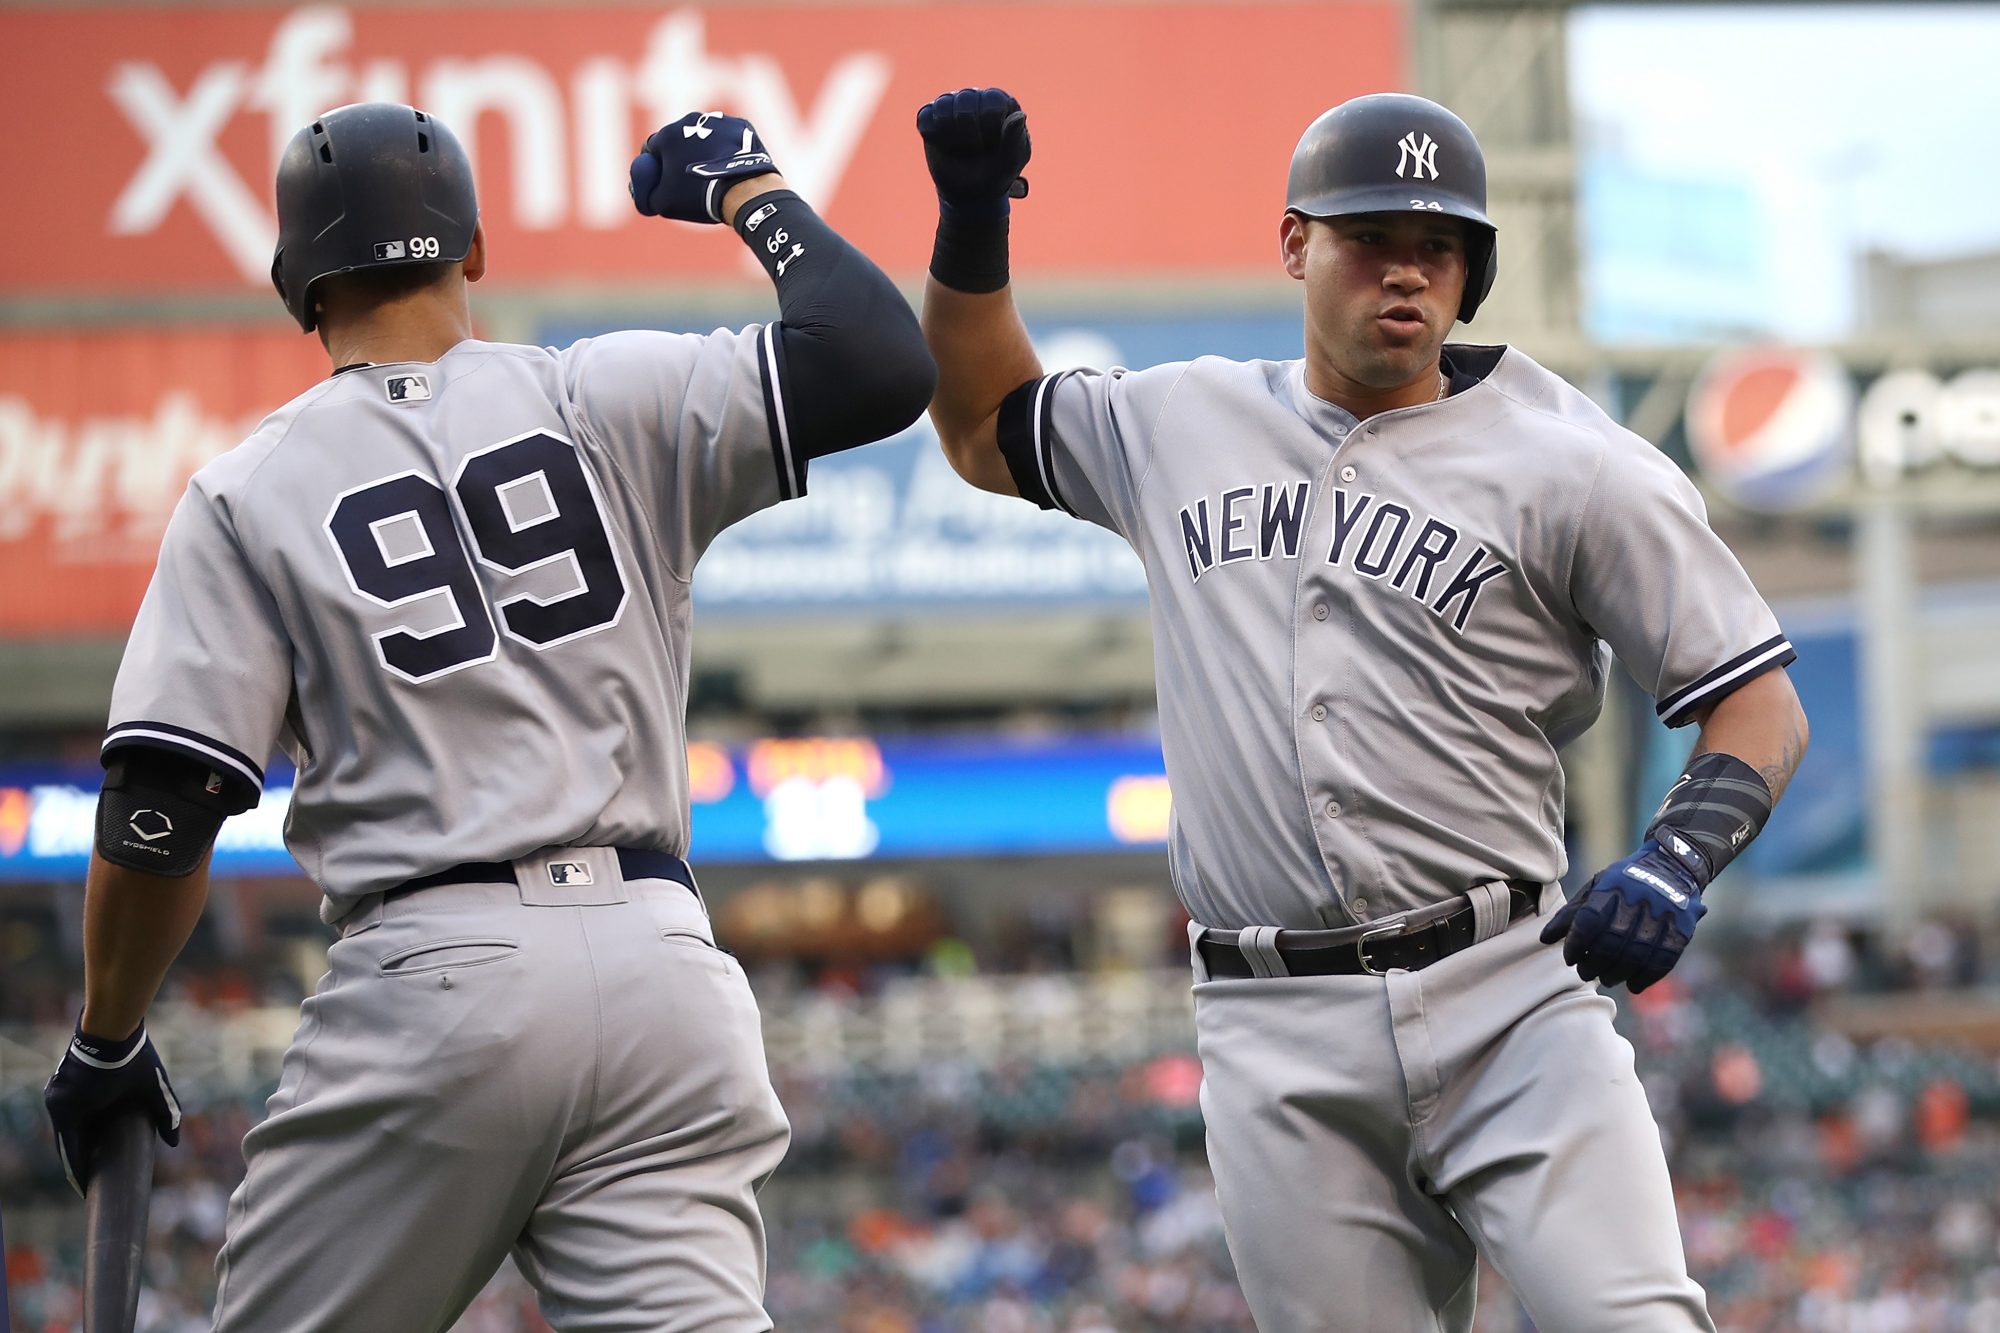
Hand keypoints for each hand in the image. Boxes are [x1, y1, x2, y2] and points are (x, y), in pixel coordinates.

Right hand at [44, 1021, 181, 1196]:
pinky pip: (65, 1112)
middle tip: (89, 1183)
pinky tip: (86, 1134)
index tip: (86, 1192)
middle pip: (64, 1143)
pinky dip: (75, 1126)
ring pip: (64, 1127)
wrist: (112, 1023)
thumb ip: (165, 1113)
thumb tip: (175, 1142)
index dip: (80, 1174)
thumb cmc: (133, 1056)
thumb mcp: (152, 1087)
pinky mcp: (60, 1082)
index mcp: (70, 1111)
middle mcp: (56, 1104)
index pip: (71, 1153)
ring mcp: (55, 1092)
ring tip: (89, 1161)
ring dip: (75, 1143)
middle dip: (77, 1162)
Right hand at [630, 112, 778, 223]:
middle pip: (679, 139)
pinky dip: (727, 149)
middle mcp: (690, 119)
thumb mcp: (663, 203)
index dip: (655, 167)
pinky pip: (728, 137)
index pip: (652, 149)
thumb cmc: (698, 196)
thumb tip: (642, 193)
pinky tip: (730, 167)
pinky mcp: (740, 125)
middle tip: (688, 179)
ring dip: (704, 150)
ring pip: (705, 136)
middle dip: (679, 156)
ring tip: (713, 173)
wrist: (742, 189)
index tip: (662, 181)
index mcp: (667, 134)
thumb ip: (645, 195)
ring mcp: (717, 120)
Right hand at [916, 87, 1030, 219]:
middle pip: (965, 100)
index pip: (991, 101)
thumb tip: (1020, 115)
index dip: (989, 127)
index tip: (993, 143)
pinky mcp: (930, 116)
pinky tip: (944, 144)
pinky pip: (925, 117)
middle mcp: (976, 97)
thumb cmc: (996, 172)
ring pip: (943, 106)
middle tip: (975, 148)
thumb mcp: (1011, 161)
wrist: (971, 193)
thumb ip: (1015, 139)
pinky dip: (933, 135)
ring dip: (951, 134)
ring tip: (960, 146)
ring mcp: (952, 104)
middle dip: (969, 133)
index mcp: (1001, 102)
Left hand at [1539, 841, 1707, 992]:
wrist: (1672, 866)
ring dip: (1618, 973)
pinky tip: (1633, 985)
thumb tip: (1544, 939)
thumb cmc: (1623, 882)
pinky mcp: (1682, 928)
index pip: (1589, 920)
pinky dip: (1646, 977)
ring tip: (1606, 978)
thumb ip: (1571, 913)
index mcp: (1612, 886)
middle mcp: (1638, 899)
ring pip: (1637, 954)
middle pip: (1612, 941)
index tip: (1570, 958)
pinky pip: (1664, 960)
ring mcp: (1662, 914)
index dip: (1576, 943)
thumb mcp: (1595, 887)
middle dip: (1595, 963)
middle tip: (1585, 973)